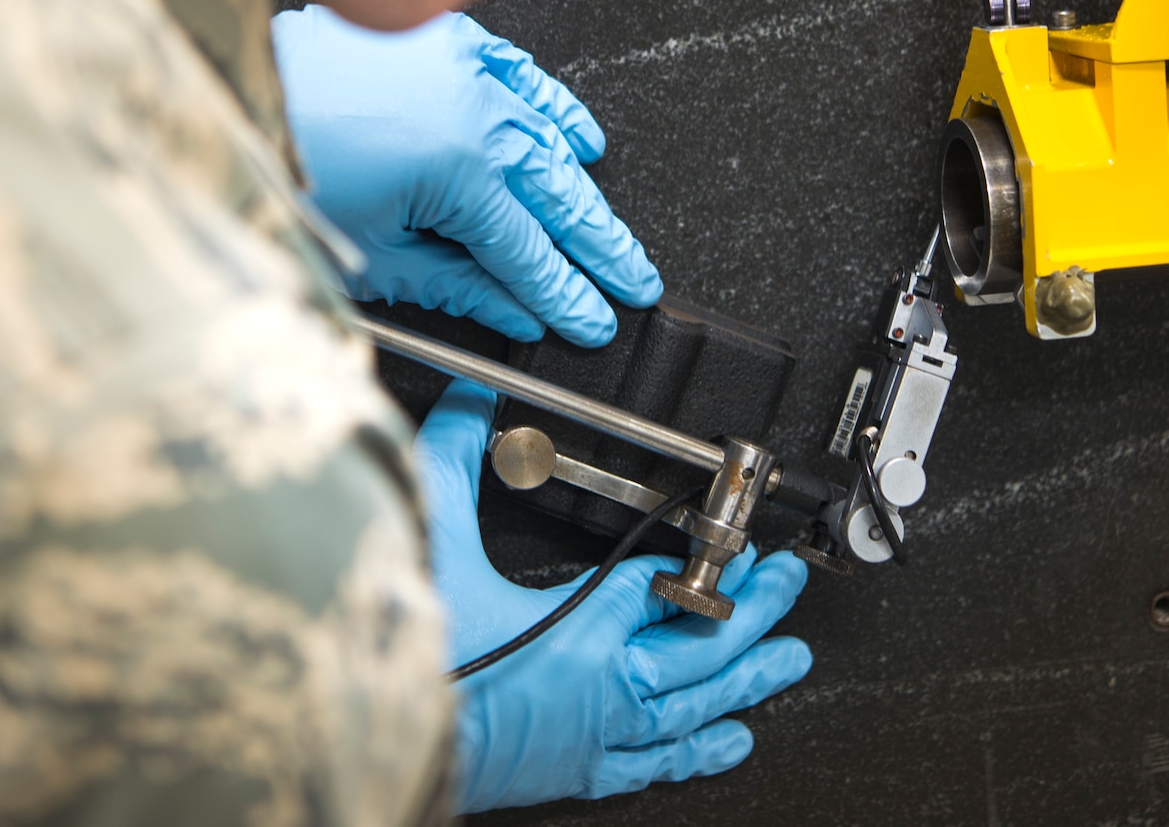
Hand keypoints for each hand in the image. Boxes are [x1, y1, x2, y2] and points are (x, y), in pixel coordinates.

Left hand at [273, 6, 661, 345]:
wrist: (223, 93)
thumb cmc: (279, 169)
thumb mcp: (368, 254)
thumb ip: (455, 283)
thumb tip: (512, 308)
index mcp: (457, 168)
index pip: (529, 249)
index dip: (565, 294)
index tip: (592, 320)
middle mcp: (471, 109)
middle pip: (555, 193)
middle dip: (598, 247)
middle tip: (632, 283)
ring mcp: (460, 67)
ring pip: (547, 135)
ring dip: (583, 186)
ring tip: (612, 231)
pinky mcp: (440, 40)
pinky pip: (518, 73)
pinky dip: (553, 106)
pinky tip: (577, 135)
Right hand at [414, 380, 811, 811]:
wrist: (378, 742)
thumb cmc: (409, 658)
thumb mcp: (429, 540)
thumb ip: (452, 457)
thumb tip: (467, 396)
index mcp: (580, 632)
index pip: (658, 585)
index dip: (699, 556)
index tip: (730, 536)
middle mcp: (606, 690)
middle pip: (702, 643)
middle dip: (755, 608)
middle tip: (787, 581)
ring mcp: (599, 736)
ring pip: (697, 706)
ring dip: (748, 677)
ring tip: (790, 657)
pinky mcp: (580, 772)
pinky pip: (660, 764)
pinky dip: (700, 751)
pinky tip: (729, 740)